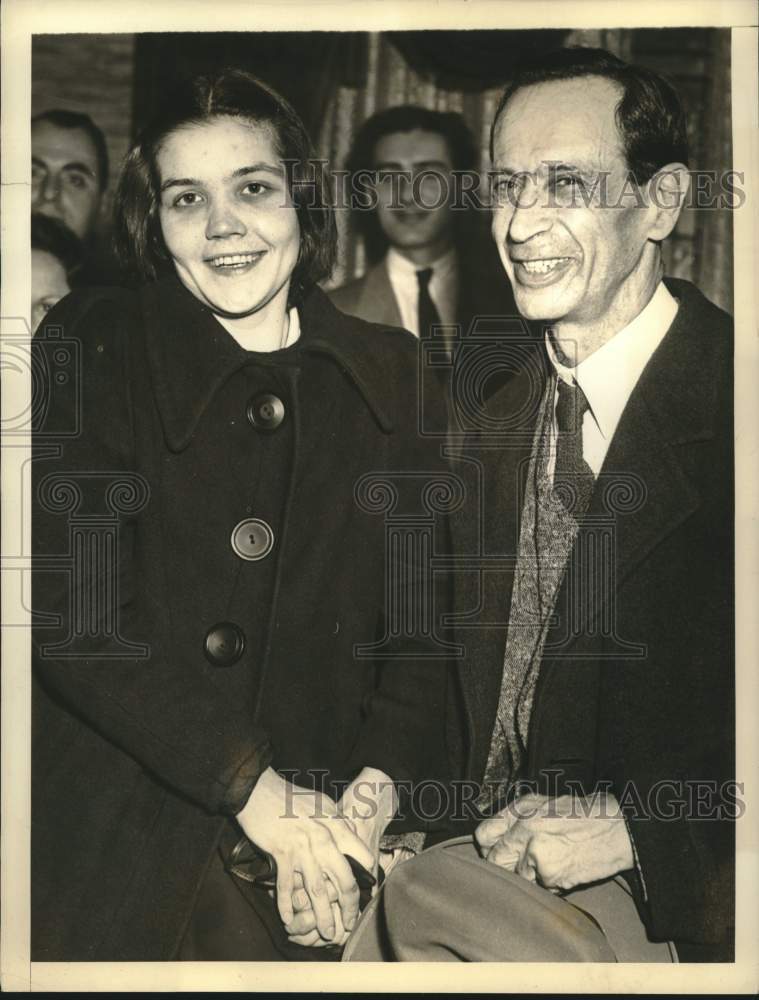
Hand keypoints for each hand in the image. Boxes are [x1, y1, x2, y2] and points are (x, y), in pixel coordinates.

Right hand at [283, 767, 397, 947]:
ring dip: (324, 916)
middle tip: (349, 923)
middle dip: (349, 906)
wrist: (259, 789)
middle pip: (344, 880)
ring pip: (318, 890)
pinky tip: (289, 920)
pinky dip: (287, 906)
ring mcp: (302, 849)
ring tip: (328, 933)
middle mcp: (323, 839)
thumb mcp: (323, 803)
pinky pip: (286, 887)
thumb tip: (351, 832)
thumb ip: (338, 821)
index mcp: (336, 825)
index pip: (361, 856)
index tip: (364, 892)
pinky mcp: (281, 854)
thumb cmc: (290, 796)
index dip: (366, 877)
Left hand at [475, 792, 633, 892]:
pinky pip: (538, 888)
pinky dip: (547, 886)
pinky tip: (562, 871)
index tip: (497, 853)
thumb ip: (514, 818)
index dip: (489, 848)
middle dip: (506, 868)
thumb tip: (493, 839)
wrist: (616, 828)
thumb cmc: (581, 815)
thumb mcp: (543, 804)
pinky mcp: (550, 875)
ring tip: (550, 865)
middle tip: (523, 866)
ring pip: (517, 879)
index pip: (483, 835)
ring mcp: (535, 853)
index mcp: (520, 810)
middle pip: (495, 861)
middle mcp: (523, 829)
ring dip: (529, 879)